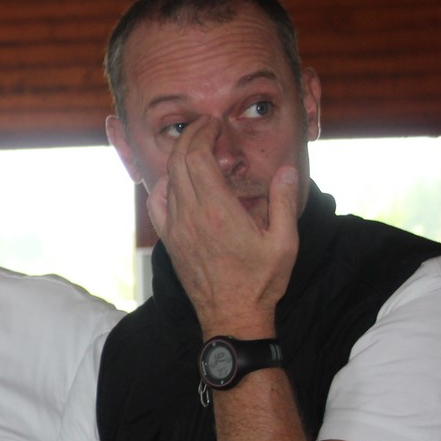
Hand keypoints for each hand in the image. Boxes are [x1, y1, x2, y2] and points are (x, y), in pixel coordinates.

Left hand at [146, 117, 299, 337]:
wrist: (231, 316)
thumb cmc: (260, 281)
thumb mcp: (284, 241)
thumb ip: (284, 201)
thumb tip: (284, 169)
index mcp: (218, 211)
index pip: (197, 158)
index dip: (202, 134)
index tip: (213, 124)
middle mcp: (190, 216)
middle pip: (178, 163)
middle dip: (189, 138)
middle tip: (205, 127)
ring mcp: (175, 229)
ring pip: (166, 181)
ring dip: (177, 159)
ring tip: (194, 149)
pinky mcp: (170, 241)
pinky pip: (157, 204)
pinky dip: (163, 185)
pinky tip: (176, 181)